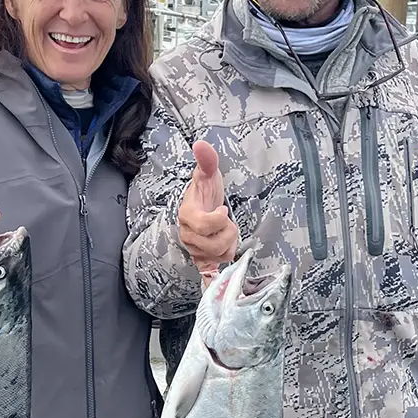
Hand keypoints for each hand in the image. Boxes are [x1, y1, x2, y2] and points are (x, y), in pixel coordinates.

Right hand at [177, 141, 237, 277]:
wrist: (202, 206)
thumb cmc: (205, 191)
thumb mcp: (207, 174)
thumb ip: (206, 161)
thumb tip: (201, 145)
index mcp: (187, 215)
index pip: (205, 225)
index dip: (220, 219)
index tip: (223, 209)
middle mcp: (188, 235)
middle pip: (215, 245)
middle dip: (229, 233)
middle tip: (227, 222)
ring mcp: (195, 250)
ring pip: (219, 256)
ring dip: (229, 244)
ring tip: (226, 232)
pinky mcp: (202, 260)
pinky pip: (211, 272)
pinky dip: (218, 271)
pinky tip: (224, 268)